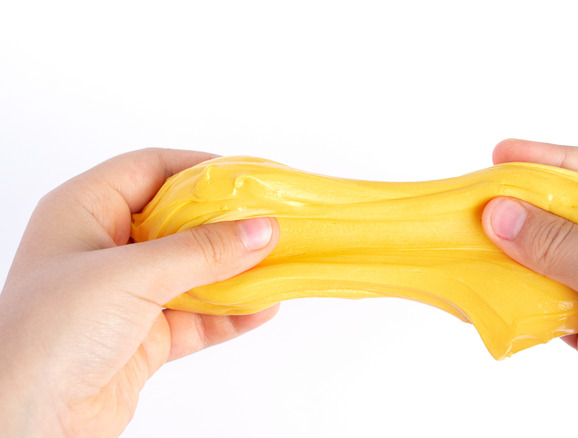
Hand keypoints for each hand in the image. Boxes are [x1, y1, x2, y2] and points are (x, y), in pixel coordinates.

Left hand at [0, 149, 279, 436]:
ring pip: (194, 271)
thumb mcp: (130, 276)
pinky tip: (262, 308)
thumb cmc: (49, 334)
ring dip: (236, 271)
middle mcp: (106, 248)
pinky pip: (198, 315)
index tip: (250, 179)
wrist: (25, 423)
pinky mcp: (144, 336)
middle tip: (274, 222)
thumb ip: (201, 251)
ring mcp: (126, 294)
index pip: (151, 169)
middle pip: (180, 221)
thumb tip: (262, 228)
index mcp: (84, 210)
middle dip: (228, 224)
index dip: (201, 170)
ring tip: (279, 265)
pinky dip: (231, 313)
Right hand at [482, 139, 577, 436]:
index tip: (506, 153)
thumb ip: (560, 243)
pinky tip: (501, 280)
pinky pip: (562, 295)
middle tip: (487, 194)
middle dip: (537, 208)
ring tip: (485, 235)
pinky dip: (531, 290)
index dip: (559, 161)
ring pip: (571, 256)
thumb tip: (501, 212)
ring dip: (529, 250)